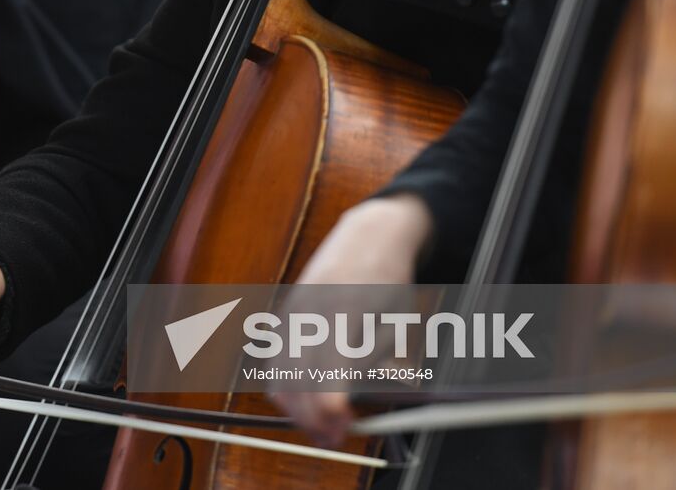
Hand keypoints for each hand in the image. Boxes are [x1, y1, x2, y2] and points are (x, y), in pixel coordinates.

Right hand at [271, 195, 432, 444]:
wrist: (366, 237)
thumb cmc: (390, 282)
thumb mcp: (401, 320)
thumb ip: (387, 363)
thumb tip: (368, 402)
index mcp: (345, 306)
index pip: (327, 364)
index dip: (330, 402)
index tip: (342, 425)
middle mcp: (311, 307)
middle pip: (297, 373)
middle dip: (312, 414)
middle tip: (333, 438)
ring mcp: (292, 309)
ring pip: (280, 370)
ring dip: (296, 406)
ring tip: (321, 426)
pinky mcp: (284, 315)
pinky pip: (274, 360)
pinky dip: (284, 386)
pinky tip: (303, 402)